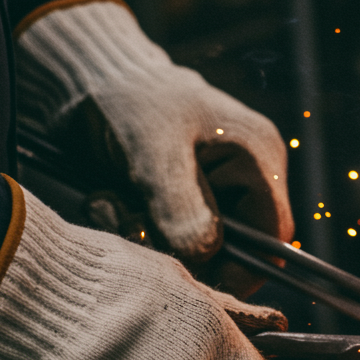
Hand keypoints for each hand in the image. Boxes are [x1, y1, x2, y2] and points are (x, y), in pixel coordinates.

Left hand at [15, 0, 293, 296]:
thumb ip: (183, 207)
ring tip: (110, 204)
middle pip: (234, 247)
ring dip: (150, 238)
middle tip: (133, 228)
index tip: (195, 283)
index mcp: (259, 159)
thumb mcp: (155, 153)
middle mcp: (245, 178)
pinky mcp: (180, 197)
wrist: (85, 76)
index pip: (273, 236)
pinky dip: (135, 227)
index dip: (242, 269)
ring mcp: (213, 189)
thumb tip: (206, 256)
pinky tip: (107, 200)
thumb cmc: (130, 100)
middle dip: (183, 252)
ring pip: (195, 246)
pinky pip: (168, 235)